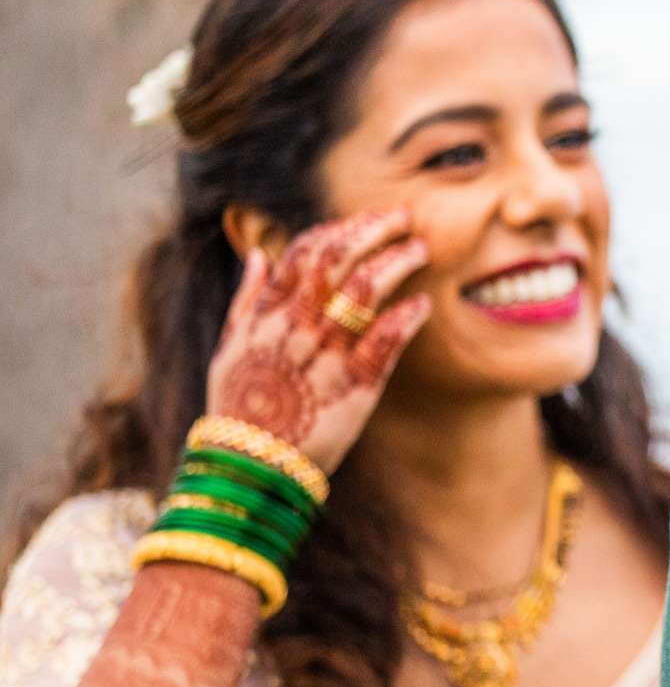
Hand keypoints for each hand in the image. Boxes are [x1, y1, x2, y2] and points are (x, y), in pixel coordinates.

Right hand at [205, 207, 433, 473]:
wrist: (252, 468)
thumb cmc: (241, 409)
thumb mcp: (229, 351)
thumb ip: (246, 301)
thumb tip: (258, 256)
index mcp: (267, 316)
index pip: (303, 254)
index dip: (337, 231)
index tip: (365, 222)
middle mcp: (296, 328)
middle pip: (337, 261)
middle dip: (372, 231)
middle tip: (402, 218)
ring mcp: (326, 355)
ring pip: (365, 291)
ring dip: (397, 263)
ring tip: (419, 251)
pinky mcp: (355, 386)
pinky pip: (386, 341)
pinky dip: (407, 317)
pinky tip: (423, 305)